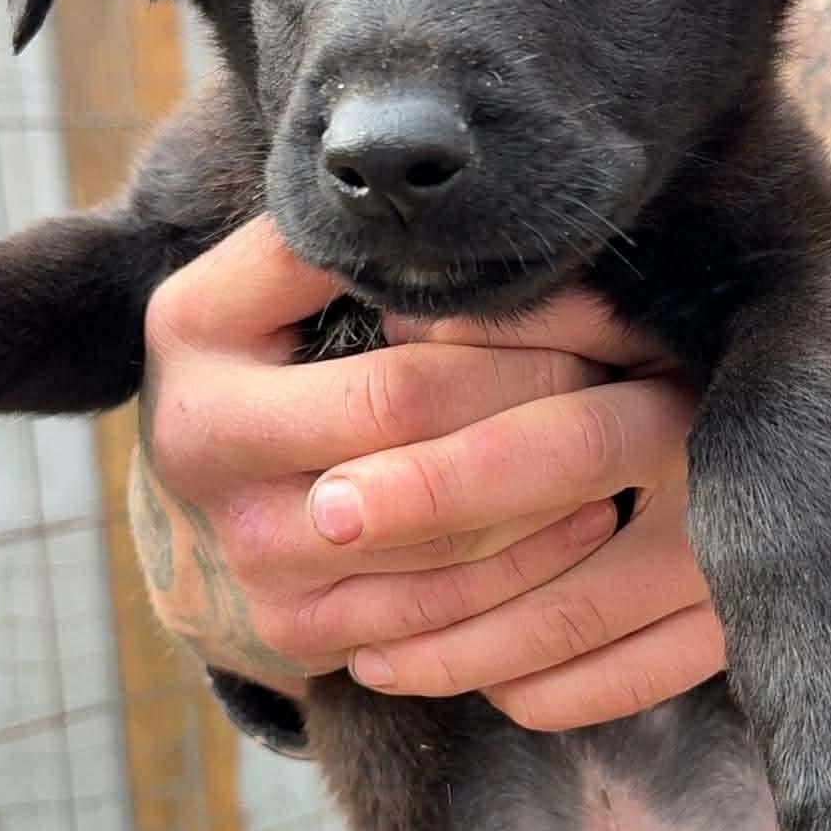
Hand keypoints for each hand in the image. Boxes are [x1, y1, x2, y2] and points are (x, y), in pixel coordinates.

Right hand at [128, 217, 629, 696]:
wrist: (212, 496)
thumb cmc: (285, 352)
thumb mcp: (287, 274)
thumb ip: (354, 241)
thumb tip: (477, 204)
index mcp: (196, 324)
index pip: (359, 285)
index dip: (488, 302)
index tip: (580, 285)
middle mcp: (199, 440)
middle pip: (407, 408)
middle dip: (538, 383)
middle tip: (633, 358)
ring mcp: (244, 547)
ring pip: (436, 520)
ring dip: (552, 478)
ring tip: (633, 431)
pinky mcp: (289, 627)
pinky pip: (439, 605)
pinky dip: (529, 562)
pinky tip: (594, 517)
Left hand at [309, 319, 830, 729]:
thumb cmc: (693, 346)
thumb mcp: (624, 314)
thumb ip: (530, 316)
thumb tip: (403, 310)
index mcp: (676, 397)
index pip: (542, 449)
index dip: (433, 479)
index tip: (329, 500)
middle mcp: (714, 489)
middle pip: (550, 560)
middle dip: (426, 584)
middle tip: (316, 589)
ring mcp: (734, 575)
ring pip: (572, 637)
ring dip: (456, 655)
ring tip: (361, 653)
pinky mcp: (742, 632)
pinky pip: (624, 685)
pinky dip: (541, 694)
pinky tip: (474, 685)